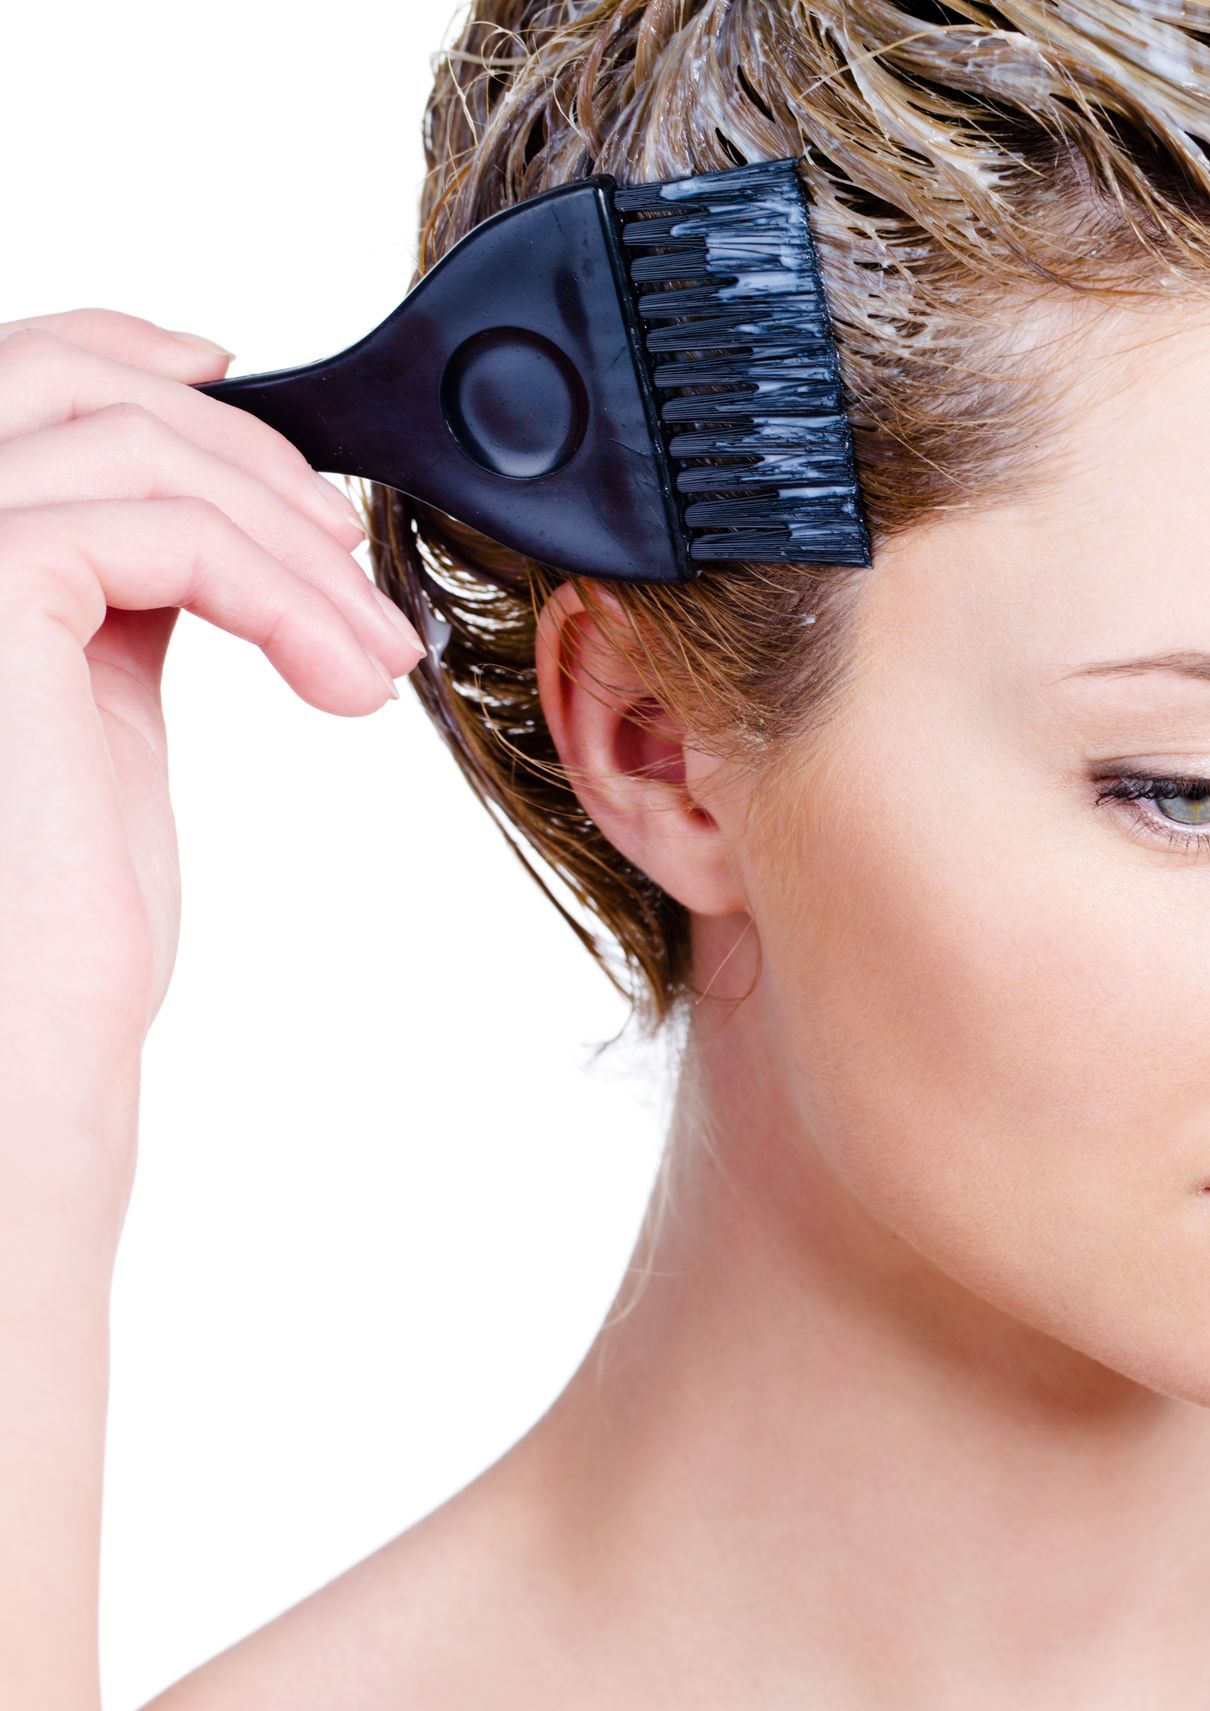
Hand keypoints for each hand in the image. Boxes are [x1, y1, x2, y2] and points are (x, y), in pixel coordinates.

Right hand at [0, 306, 424, 1069]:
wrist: (20, 1055)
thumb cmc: (48, 923)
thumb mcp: (86, 706)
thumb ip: (115, 589)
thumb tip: (198, 507)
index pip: (9, 377)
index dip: (128, 352)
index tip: (253, 393)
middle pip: (68, 381)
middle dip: (245, 447)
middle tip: (351, 555)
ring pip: (139, 446)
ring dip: (293, 542)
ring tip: (370, 655)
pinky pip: (167, 528)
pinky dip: (284, 590)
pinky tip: (340, 678)